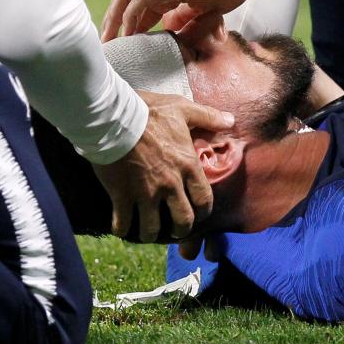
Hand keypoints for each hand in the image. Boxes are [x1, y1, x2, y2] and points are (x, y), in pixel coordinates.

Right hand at [92, 91, 234, 242]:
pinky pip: (123, 223)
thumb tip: (230, 120)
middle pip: (183, 221)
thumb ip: (208, 116)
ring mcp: (145, 193)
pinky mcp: (121, 195)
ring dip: (150, 234)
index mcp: (187, 165)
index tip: (198, 214)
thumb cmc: (149, 112)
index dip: (203, 212)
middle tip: (175, 229)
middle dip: (181, 230)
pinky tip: (122, 228)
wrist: (113, 118)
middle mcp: (170, 184)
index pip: (204, 200)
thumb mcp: (183, 109)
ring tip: (147, 232)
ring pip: (152, 228)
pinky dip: (122, 229)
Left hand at [100, 0, 248, 40]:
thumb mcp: (209, 14)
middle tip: (107, 44)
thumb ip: (194, 25)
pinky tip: (128, 33)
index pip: (140, 6)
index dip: (129, 24)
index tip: (124, 45)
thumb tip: (182, 40)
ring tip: (110, 40)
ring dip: (115, 16)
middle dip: (113, 19)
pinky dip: (132, 15)